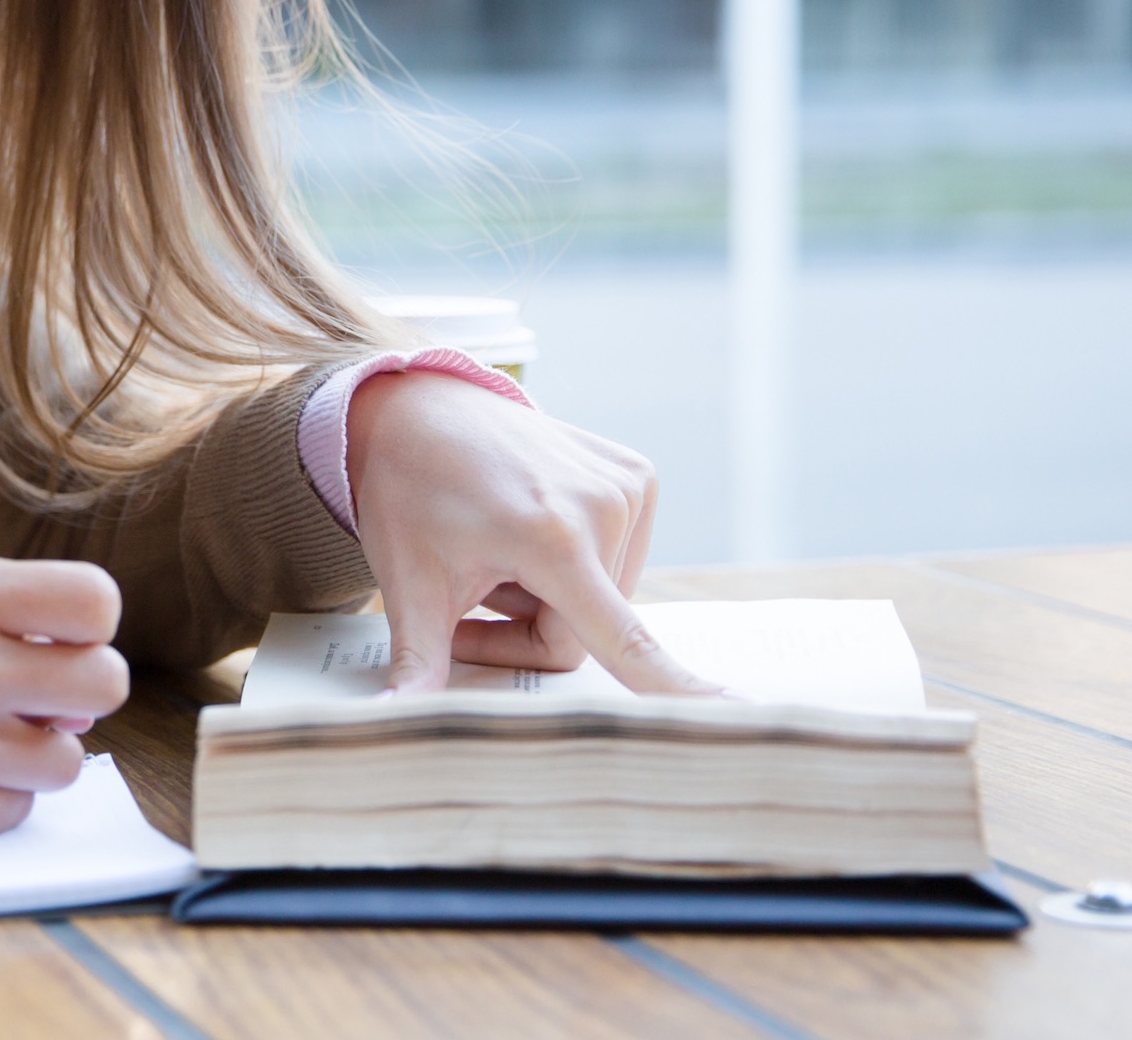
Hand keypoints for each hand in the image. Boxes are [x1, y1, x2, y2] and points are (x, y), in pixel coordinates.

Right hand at [0, 556, 129, 843]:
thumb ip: (14, 621)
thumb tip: (92, 683)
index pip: (94, 600)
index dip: (91, 624)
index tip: (62, 638)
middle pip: (106, 682)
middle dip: (83, 691)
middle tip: (39, 696)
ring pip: (68, 757)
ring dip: (34, 752)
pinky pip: (19, 807)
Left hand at [346, 370, 719, 695]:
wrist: (419, 409)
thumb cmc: (409, 493)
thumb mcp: (407, 582)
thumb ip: (417, 662)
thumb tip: (389, 723)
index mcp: (552, 537)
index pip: (622, 638)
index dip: (675, 686)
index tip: (742, 711)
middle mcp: (605, 505)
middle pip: (586, 632)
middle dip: (527, 630)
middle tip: (470, 592)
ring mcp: (628, 484)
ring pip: (603, 601)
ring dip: (550, 596)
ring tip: (498, 551)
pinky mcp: (637, 473)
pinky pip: (616, 559)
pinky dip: (572, 560)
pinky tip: (529, 525)